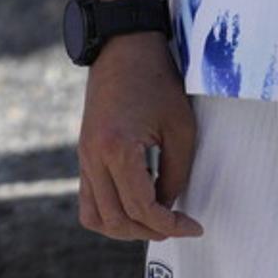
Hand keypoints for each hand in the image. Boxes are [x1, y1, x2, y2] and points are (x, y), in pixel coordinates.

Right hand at [73, 33, 202, 239]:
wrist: (122, 46)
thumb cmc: (156, 81)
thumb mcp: (180, 128)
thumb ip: (175, 174)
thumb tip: (167, 207)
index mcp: (117, 149)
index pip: (141, 207)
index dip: (170, 224)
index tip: (194, 226)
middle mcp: (92, 157)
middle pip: (115, 219)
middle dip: (149, 231)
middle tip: (178, 224)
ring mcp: (83, 157)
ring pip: (94, 216)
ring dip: (125, 227)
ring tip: (155, 220)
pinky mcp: (84, 154)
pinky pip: (89, 199)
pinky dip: (110, 212)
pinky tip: (137, 203)